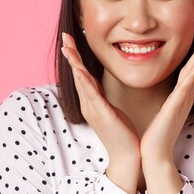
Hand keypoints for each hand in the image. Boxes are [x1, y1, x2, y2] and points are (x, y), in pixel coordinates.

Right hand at [61, 33, 141, 193]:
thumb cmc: (123, 134)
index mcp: (92, 102)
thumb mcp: (112, 110)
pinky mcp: (102, 115)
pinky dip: (84, 81)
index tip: (71, 41)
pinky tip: (80, 70)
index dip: (76, 58)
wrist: (128, 156)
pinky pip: (91, 95)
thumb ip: (104, 98)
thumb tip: (100, 87)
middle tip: (65, 37)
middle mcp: (88, 104)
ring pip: (81, 82)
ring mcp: (93, 110)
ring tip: (68, 47)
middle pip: (77, 75)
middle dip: (71, 55)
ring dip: (74, 63)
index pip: (82, 75)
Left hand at [140, 28, 193, 193]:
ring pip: (193, 74)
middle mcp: (185, 96)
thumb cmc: (161, 132)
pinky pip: (185, 89)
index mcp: (182, 94)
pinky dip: (193, 76)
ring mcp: (181, 101)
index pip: (193, 68)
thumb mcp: (174, 110)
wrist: (156, 152)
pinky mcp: (175, 108)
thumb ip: (185, 96)